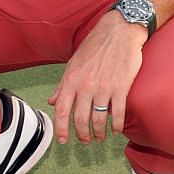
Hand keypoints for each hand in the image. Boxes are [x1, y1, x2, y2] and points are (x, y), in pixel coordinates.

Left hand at [49, 12, 146, 144]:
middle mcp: (85, 85)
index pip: (61, 109)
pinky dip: (116, 126)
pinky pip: (118, 113)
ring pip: (98, 119)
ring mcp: (103, 87)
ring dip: (99, 133)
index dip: (61, 128)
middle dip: (82, 135)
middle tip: (85, 141)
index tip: (62, 140)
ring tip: (100, 137)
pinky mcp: (121, 87)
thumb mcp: (73, 63)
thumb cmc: (95, 46)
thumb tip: (52, 101)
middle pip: (80, 119)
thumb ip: (63, 85)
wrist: (119, 31)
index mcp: (71, 79)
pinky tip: (116, 130)